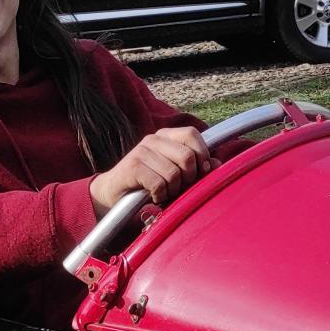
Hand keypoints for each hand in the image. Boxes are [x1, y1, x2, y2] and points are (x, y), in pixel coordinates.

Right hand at [90, 127, 212, 214]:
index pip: (192, 134)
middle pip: (187, 156)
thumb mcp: (174, 173)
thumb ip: (195, 167)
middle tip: (179, 187)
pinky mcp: (133, 167)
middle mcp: (153, 139)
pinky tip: (154, 196)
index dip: (202, 153)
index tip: (202, 171)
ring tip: (164, 192)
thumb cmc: (148, 183)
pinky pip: (159, 184)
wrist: (112, 193)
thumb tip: (217, 164)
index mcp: (166, 136)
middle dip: (189, 178)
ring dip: (173, 190)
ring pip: (174, 173)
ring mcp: (141, 151)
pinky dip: (160, 195)